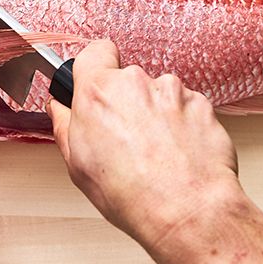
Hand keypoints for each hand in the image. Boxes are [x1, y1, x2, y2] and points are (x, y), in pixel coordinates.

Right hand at [47, 40, 242, 263]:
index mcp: (99, 91)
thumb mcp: (77, 163)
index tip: (95, 85)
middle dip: (126, 101)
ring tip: (155, 152)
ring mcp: (173, 91)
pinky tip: (177, 153)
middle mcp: (136, 82)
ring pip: (158, 94)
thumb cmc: (130, 193)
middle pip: (127, 79)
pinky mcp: (202, 105)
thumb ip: (64, 125)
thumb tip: (59, 109)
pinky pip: (186, 108)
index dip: (95, 67)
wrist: (185, 211)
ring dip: (155, 114)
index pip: (95, 52)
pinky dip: (182, 125)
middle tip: (125, 137)